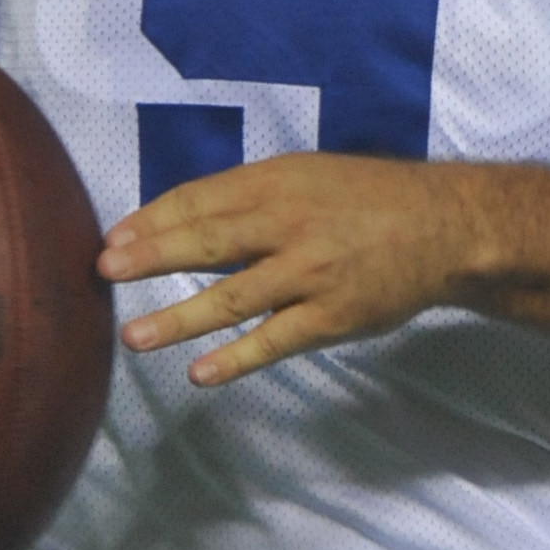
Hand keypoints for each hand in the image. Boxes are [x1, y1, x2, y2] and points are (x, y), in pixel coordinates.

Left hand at [100, 154, 549, 388]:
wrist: (447, 226)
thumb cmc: (368, 200)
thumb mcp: (307, 176)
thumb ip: (247, 199)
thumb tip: (176, 223)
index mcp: (278, 181)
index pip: (200, 199)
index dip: (151, 220)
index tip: (110, 238)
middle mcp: (291, 223)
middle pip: (207, 239)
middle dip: (150, 256)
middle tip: (103, 271)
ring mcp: (312, 272)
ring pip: (233, 296)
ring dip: (179, 318)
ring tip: (135, 337)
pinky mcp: (333, 316)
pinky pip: (276, 340)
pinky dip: (237, 358)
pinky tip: (200, 373)